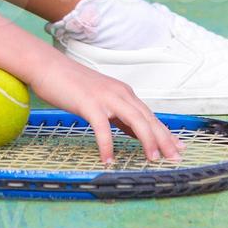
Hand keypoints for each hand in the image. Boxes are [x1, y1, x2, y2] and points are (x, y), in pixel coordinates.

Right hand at [28, 58, 182, 164]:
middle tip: (174, 158)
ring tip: (152, 160)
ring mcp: (105, 98)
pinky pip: (102, 128)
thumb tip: (135, 133)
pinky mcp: (89, 104)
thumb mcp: (102, 100)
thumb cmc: (73, 85)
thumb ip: (119, 115)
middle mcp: (120, 94)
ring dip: (146, 140)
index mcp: (124, 93)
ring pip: (134, 120)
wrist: (49, 67)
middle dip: (163, 139)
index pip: (150, 116)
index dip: (165, 133)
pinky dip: (107, 145)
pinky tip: (108, 160)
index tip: (178, 148)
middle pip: (148, 119)